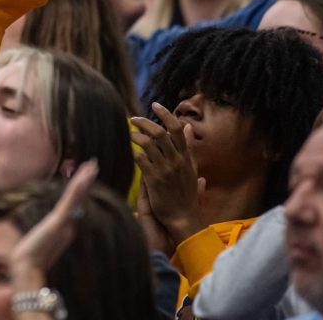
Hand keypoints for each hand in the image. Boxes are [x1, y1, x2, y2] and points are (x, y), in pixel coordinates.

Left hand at [9, 160, 97, 286]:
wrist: (26, 268)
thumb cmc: (30, 260)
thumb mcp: (38, 245)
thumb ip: (44, 240)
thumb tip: (46, 233)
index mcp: (64, 229)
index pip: (74, 205)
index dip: (80, 190)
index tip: (85, 176)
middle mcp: (68, 225)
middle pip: (78, 198)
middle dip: (85, 181)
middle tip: (93, 165)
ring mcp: (64, 223)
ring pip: (76, 198)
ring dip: (84, 180)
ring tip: (92, 165)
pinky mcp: (58, 222)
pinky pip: (70, 202)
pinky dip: (77, 189)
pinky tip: (83, 177)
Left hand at [130, 103, 205, 247]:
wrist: (183, 218)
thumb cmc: (186, 193)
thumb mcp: (191, 167)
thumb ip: (189, 147)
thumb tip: (188, 126)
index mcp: (186, 156)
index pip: (176, 128)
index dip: (165, 114)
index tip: (155, 104)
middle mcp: (176, 161)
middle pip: (159, 132)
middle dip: (144, 121)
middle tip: (133, 118)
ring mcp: (165, 170)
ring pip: (148, 143)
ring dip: (136, 135)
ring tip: (130, 134)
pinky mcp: (153, 180)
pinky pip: (140, 159)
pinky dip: (134, 152)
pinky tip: (130, 152)